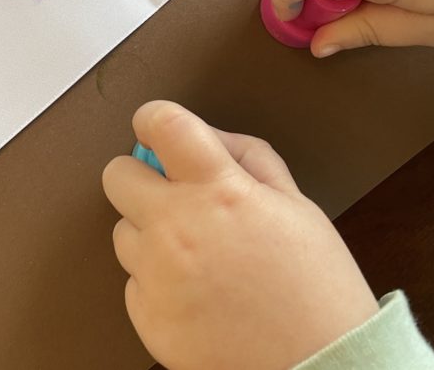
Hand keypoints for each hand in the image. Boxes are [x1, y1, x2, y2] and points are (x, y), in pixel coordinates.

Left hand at [102, 101, 377, 369]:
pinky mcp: (147, 315)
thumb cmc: (316, 291)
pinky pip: (132, 280)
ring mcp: (157, 273)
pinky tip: (194, 292)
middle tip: (169, 194)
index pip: (161, 123)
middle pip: (117, 174)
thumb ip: (248, 156)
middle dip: (139, 176)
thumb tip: (208, 136)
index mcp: (218, 190)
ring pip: (122, 230)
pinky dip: (154, 281)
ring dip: (148, 233)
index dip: (153, 117)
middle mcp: (177, 226)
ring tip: (195, 255)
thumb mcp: (297, 205)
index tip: (155, 126)